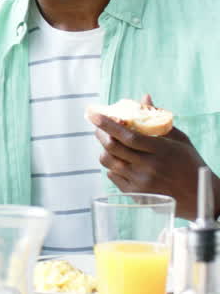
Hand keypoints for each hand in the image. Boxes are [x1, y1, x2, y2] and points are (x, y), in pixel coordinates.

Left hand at [87, 104, 216, 219]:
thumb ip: (158, 119)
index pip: (128, 136)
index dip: (108, 125)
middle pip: (114, 148)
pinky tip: (119, 160)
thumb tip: (144, 98)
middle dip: (101, 135)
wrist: (198, 196)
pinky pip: (113, 177)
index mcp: (161, 150)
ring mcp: (141, 183)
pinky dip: (112, 166)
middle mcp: (149, 167)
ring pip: (110, 163)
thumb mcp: (180, 139)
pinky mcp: (136, 195)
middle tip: (98, 127)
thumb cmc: (190, 164)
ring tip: (109, 143)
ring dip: (105, 150)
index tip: (94, 115)